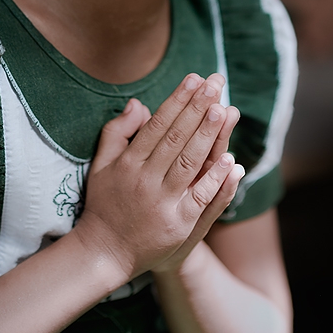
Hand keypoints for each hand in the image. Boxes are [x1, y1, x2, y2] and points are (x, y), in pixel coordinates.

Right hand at [74, 73, 243, 281]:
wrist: (104, 253)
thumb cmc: (104, 202)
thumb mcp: (102, 164)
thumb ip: (117, 132)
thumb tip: (137, 103)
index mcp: (128, 162)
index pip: (158, 124)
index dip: (177, 100)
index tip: (194, 78)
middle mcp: (145, 180)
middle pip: (177, 138)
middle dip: (197, 108)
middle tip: (215, 82)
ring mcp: (163, 203)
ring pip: (190, 163)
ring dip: (208, 135)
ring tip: (224, 110)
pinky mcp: (179, 225)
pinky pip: (201, 198)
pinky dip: (215, 179)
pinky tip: (230, 159)